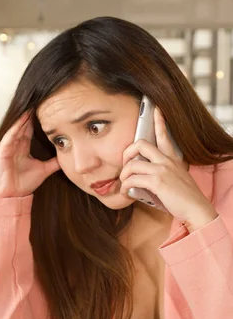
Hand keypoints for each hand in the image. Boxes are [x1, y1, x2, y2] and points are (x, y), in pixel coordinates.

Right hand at [0, 112, 59, 198]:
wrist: (12, 197)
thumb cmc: (23, 184)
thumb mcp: (43, 170)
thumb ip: (53, 163)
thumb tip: (66, 157)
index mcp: (22, 147)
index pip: (30, 128)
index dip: (37, 118)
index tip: (46, 107)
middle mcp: (14, 144)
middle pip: (23, 124)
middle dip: (30, 113)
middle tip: (39, 99)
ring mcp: (7, 147)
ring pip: (16, 128)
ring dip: (23, 117)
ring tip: (31, 105)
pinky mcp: (2, 152)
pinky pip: (9, 137)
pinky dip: (15, 128)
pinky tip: (21, 120)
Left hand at [119, 107, 217, 231]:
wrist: (196, 209)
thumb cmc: (184, 198)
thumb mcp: (176, 179)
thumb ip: (162, 173)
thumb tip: (142, 178)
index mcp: (173, 159)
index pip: (164, 136)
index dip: (158, 122)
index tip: (156, 110)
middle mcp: (167, 161)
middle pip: (140, 144)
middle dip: (127, 152)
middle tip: (124, 164)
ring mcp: (162, 170)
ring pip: (132, 164)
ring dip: (123, 175)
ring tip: (123, 184)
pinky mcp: (157, 182)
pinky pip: (132, 180)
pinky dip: (125, 186)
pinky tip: (126, 192)